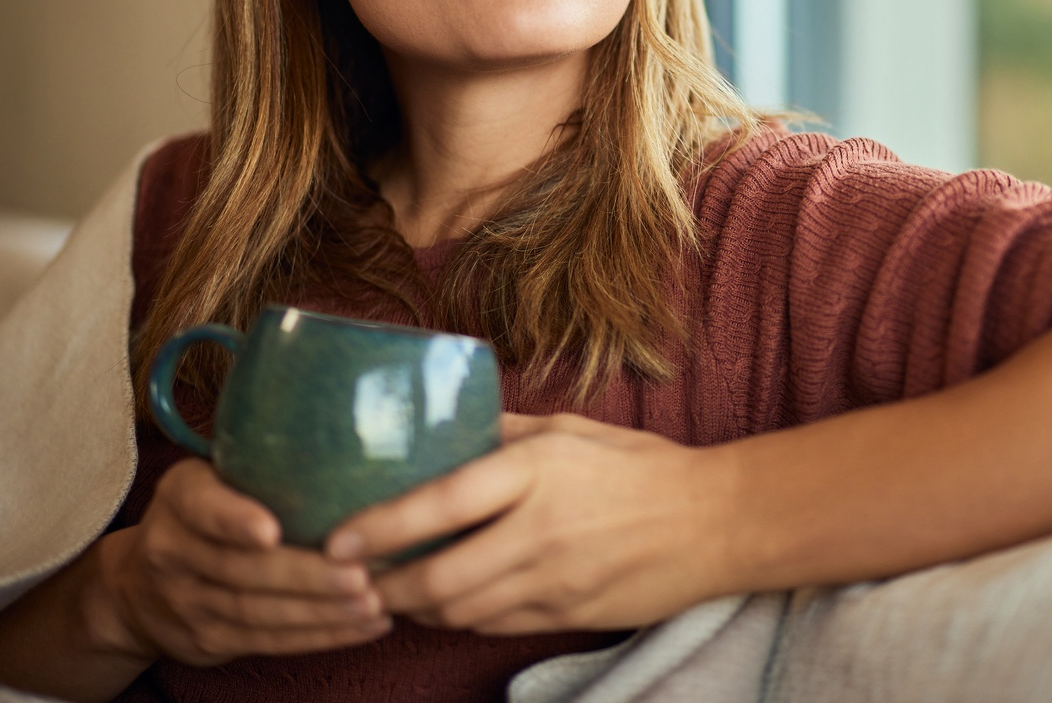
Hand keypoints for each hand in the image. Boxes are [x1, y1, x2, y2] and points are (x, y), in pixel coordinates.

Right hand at [92, 458, 390, 664]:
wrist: (137, 588)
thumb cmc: (204, 514)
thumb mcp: (210, 477)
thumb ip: (256, 461)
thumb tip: (346, 423)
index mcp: (179, 497)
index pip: (201, 507)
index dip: (234, 520)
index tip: (272, 531)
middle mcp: (173, 550)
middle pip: (241, 570)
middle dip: (305, 576)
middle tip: (360, 575)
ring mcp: (187, 601)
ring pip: (258, 612)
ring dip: (321, 612)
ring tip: (373, 604)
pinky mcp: (208, 640)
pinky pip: (267, 642)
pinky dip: (320, 636)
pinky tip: (365, 625)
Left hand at [324, 413, 736, 634]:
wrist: (714, 522)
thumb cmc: (639, 466)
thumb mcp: (569, 429)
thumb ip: (502, 431)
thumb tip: (443, 426)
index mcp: (537, 471)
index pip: (442, 503)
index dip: (382, 525)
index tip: (337, 537)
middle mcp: (540, 530)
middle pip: (439, 578)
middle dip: (383, 586)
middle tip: (351, 578)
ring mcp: (555, 581)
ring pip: (460, 612)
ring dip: (416, 607)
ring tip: (391, 590)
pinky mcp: (568, 616)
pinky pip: (494, 626)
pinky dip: (460, 619)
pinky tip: (447, 602)